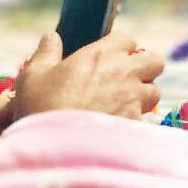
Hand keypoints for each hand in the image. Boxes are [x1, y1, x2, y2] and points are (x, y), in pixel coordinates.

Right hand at [14, 30, 163, 120]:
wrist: (53, 149)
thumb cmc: (40, 107)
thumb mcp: (33, 75)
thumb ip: (46, 52)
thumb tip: (51, 37)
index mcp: (101, 55)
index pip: (127, 39)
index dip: (120, 48)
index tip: (109, 58)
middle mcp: (124, 73)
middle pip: (154, 61)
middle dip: (144, 68)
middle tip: (126, 79)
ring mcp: (133, 100)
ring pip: (154, 91)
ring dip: (144, 95)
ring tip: (123, 104)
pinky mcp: (136, 124)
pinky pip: (146, 118)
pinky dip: (136, 120)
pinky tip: (118, 126)